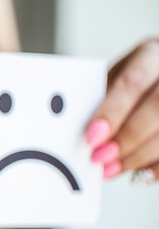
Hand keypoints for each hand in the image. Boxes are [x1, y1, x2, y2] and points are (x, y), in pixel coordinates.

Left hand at [85, 38, 158, 182]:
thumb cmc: (133, 81)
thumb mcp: (118, 77)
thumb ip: (103, 100)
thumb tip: (78, 132)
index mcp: (151, 55)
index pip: (133, 83)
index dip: (112, 113)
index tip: (91, 137)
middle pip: (158, 108)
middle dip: (127, 138)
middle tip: (100, 158)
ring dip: (140, 157)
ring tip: (112, 169)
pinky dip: (158, 167)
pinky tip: (138, 174)